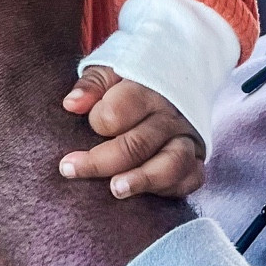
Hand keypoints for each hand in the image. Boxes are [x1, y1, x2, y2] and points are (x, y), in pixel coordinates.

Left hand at [61, 68, 204, 198]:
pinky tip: (145, 194)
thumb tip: (72, 104)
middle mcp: (169, 115)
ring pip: (171, 164)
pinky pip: (192, 178)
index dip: (96, 122)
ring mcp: (186, 137)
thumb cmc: (132, 79)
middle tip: (69, 169)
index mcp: (146, 90)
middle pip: (137, 144)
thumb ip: (91, 85)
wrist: (178, 74)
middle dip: (100, 162)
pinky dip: (171, 189)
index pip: (116, 113)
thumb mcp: (110, 71)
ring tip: (116, 189)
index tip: (86, 125)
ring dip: (142, 180)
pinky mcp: (196, 157)